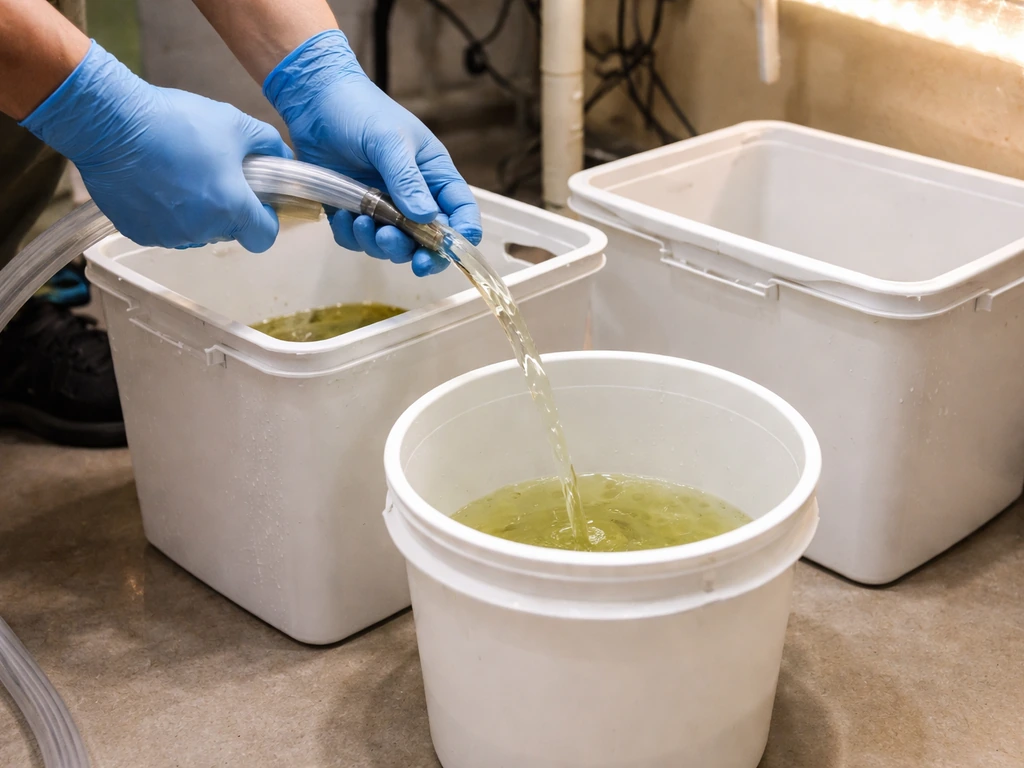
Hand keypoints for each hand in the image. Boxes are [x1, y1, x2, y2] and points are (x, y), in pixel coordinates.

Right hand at [21, 42, 290, 251]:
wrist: (110, 123)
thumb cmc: (176, 123)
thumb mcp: (235, 124)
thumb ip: (268, 144)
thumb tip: (284, 158)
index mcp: (232, 209)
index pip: (264, 237)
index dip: (265, 219)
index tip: (257, 201)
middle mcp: (203, 231)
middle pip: (229, 231)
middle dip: (228, 207)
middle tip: (213, 174)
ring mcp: (169, 236)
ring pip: (196, 232)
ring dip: (196, 211)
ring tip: (180, 173)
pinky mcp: (140, 233)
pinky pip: (165, 230)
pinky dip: (166, 212)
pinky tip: (155, 182)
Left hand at [264, 30, 481, 276]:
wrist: (314, 100)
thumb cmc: (360, 109)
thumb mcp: (389, 140)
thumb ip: (408, 179)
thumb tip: (426, 217)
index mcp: (433, 174)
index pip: (460, 211)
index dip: (462, 235)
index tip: (450, 251)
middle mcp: (412, 195)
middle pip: (427, 239)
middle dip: (416, 250)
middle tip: (401, 250)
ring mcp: (382, 206)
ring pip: (392, 245)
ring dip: (379, 244)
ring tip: (363, 223)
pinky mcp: (353, 211)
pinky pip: (358, 240)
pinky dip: (352, 237)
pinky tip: (343, 217)